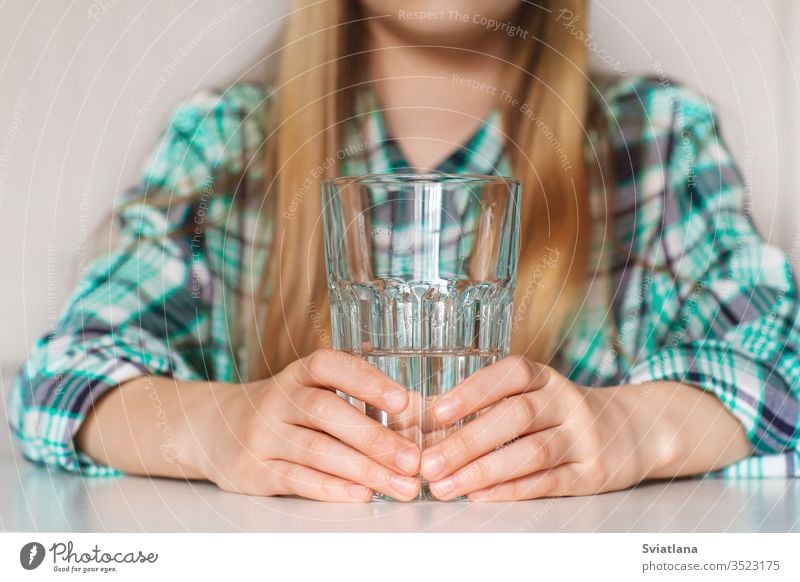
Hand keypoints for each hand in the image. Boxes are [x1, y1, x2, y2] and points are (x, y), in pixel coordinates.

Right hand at [202, 349, 421, 500]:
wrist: (217, 429)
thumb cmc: (287, 411)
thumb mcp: (312, 393)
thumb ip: (359, 400)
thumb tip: (422, 415)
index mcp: (299, 374)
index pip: (329, 366)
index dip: (366, 380)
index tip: (403, 400)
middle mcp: (278, 398)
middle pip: (325, 412)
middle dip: (373, 437)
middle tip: (412, 459)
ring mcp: (262, 434)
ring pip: (314, 449)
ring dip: (362, 469)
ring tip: (400, 484)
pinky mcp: (254, 469)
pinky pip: (295, 478)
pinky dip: (331, 487)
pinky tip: (360, 493)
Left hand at [419, 356, 644, 500]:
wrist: (630, 431)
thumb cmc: (560, 413)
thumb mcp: (534, 395)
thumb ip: (487, 405)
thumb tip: (424, 421)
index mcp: (545, 377)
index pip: (510, 375)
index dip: (473, 391)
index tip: (437, 411)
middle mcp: (566, 401)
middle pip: (515, 416)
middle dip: (467, 441)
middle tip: (429, 462)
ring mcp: (582, 437)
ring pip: (531, 452)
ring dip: (483, 471)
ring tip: (445, 486)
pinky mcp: (591, 473)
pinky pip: (548, 482)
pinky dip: (511, 489)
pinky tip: (480, 495)